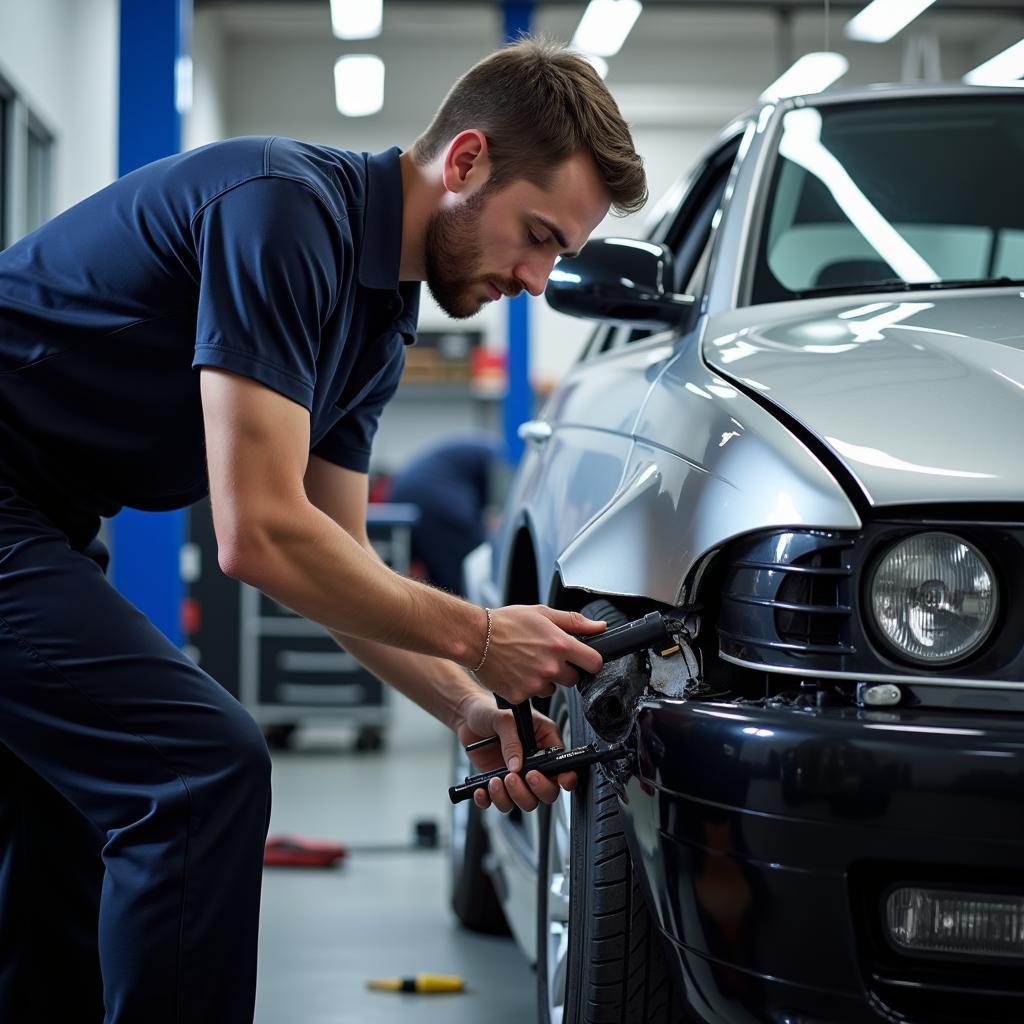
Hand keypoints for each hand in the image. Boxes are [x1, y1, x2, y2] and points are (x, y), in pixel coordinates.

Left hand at [454, 691, 577, 813]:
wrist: (467, 716)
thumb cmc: (491, 710)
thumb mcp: (505, 719)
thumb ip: (512, 741)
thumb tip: (516, 766)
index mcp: (544, 742)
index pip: (562, 766)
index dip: (566, 777)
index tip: (560, 781)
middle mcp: (533, 763)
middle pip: (547, 791)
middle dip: (535, 790)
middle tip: (518, 776)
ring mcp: (516, 776)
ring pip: (525, 801)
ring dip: (512, 796)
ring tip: (497, 780)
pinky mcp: (498, 783)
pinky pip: (498, 801)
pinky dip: (490, 800)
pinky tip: (482, 790)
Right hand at [474, 605, 605, 703]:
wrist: (476, 637)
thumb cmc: (507, 623)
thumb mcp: (543, 613)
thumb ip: (576, 622)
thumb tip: (600, 627)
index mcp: (561, 645)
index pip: (595, 663)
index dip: (590, 660)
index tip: (582, 659)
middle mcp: (551, 667)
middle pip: (574, 679)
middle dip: (565, 670)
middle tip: (546, 656)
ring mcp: (536, 684)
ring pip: (553, 689)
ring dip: (545, 680)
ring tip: (528, 662)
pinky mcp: (521, 696)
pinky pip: (533, 696)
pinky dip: (527, 687)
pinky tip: (517, 672)